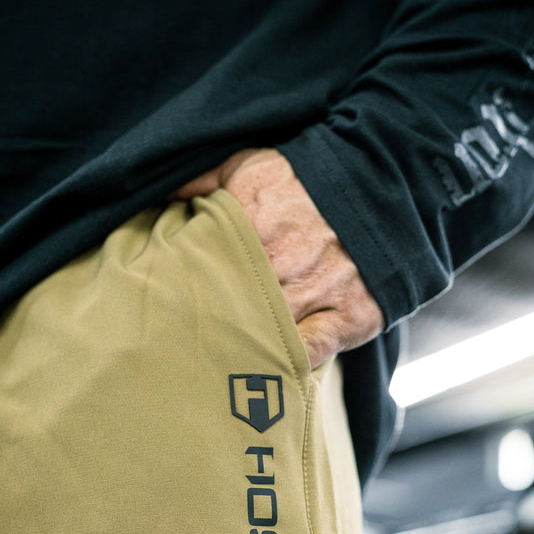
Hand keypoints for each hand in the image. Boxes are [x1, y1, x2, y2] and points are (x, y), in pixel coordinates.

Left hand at [171, 148, 384, 368]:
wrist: (379, 180)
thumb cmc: (305, 177)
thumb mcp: (247, 166)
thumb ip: (198, 185)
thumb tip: (154, 202)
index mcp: (249, 226)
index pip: (203, 274)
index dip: (186, 295)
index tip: (175, 308)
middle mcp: (282, 263)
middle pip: (233, 313)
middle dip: (215, 328)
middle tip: (197, 343)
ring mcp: (319, 291)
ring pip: (269, 337)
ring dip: (249, 349)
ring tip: (227, 362)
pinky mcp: (353, 314)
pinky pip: (312, 352)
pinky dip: (292, 363)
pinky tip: (274, 367)